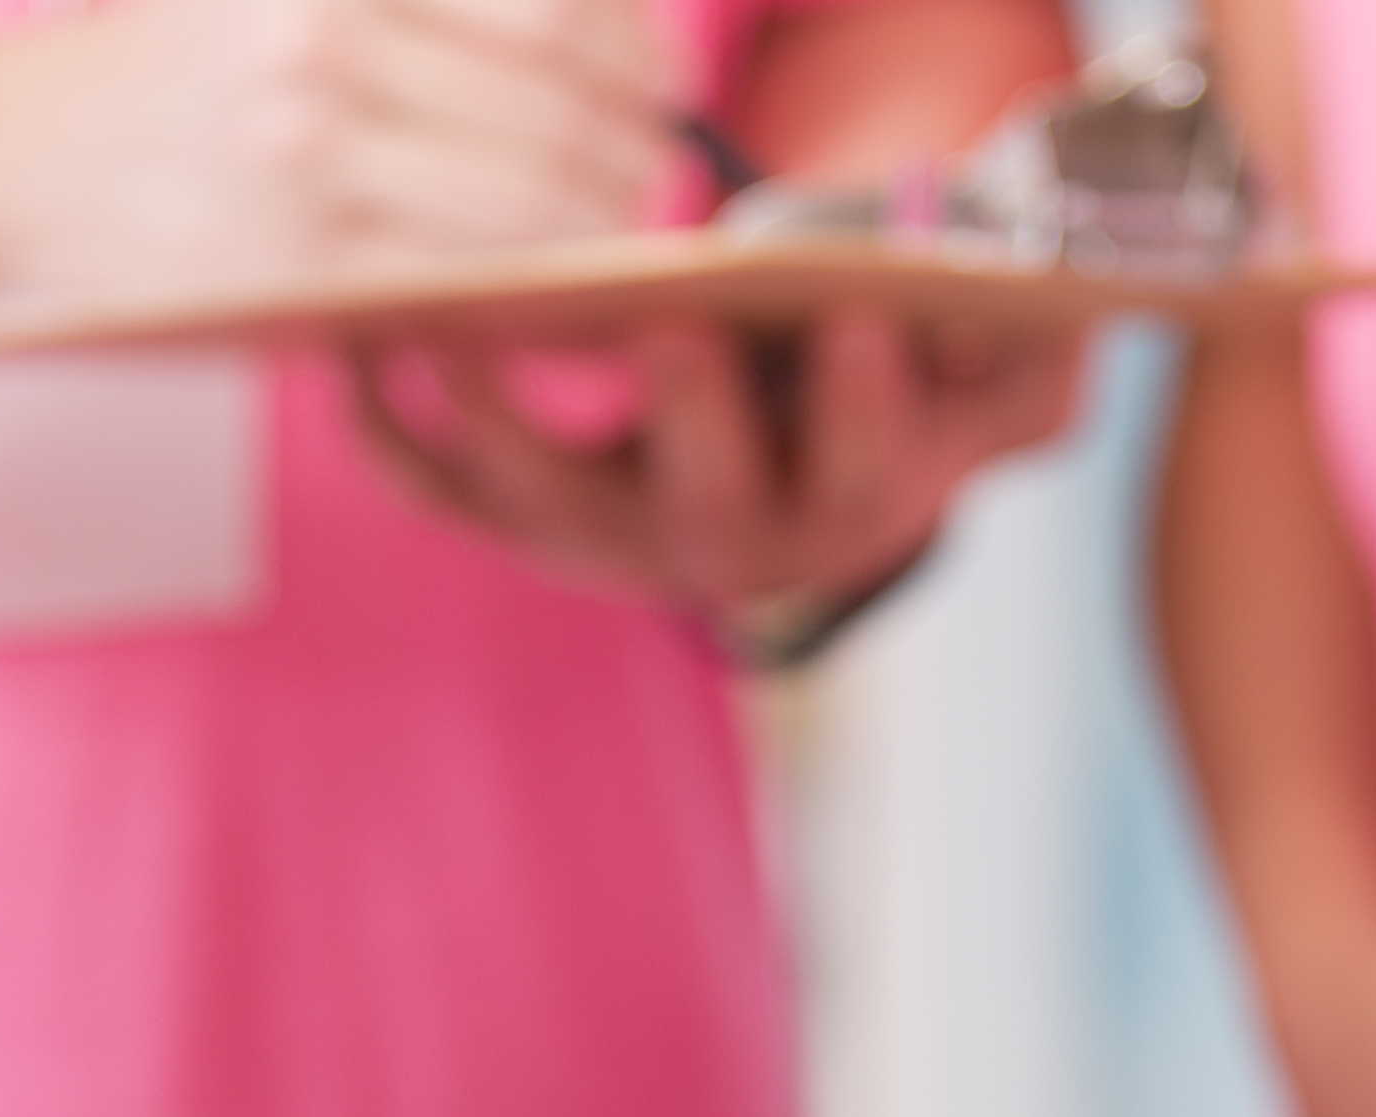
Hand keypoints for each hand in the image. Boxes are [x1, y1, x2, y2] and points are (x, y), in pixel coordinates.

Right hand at [38, 0, 675, 286]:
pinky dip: (538, 275)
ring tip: (619, 208)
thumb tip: (576, 22)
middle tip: (656, 146)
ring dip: (602, 209)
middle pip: (556, 86)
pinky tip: (557, 269)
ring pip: (529, 189)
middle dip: (634, 125)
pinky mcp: (301, 259)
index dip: (630, 33)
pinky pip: (469, 272)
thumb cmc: (163, 63)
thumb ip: (413, 2)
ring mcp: (313, 153)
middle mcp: (325, 38)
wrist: (13, 159)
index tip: (655, 63)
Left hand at [343, 314, 1086, 613]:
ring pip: (547, 498)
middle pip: (706, 500)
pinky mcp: (524, 522)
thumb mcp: (999, 379)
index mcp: (849, 509)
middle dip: (693, 408)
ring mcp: (615, 540)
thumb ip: (1026, 353)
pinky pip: (440, 486)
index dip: (866, 404)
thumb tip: (1009, 309)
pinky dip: (384, 427)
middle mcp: (727, 547)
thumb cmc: (902, 387)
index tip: (865, 319)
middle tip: (672, 317)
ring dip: (491, 415)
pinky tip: (349, 343)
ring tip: (445, 322)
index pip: (862, 468)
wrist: (802, 469)